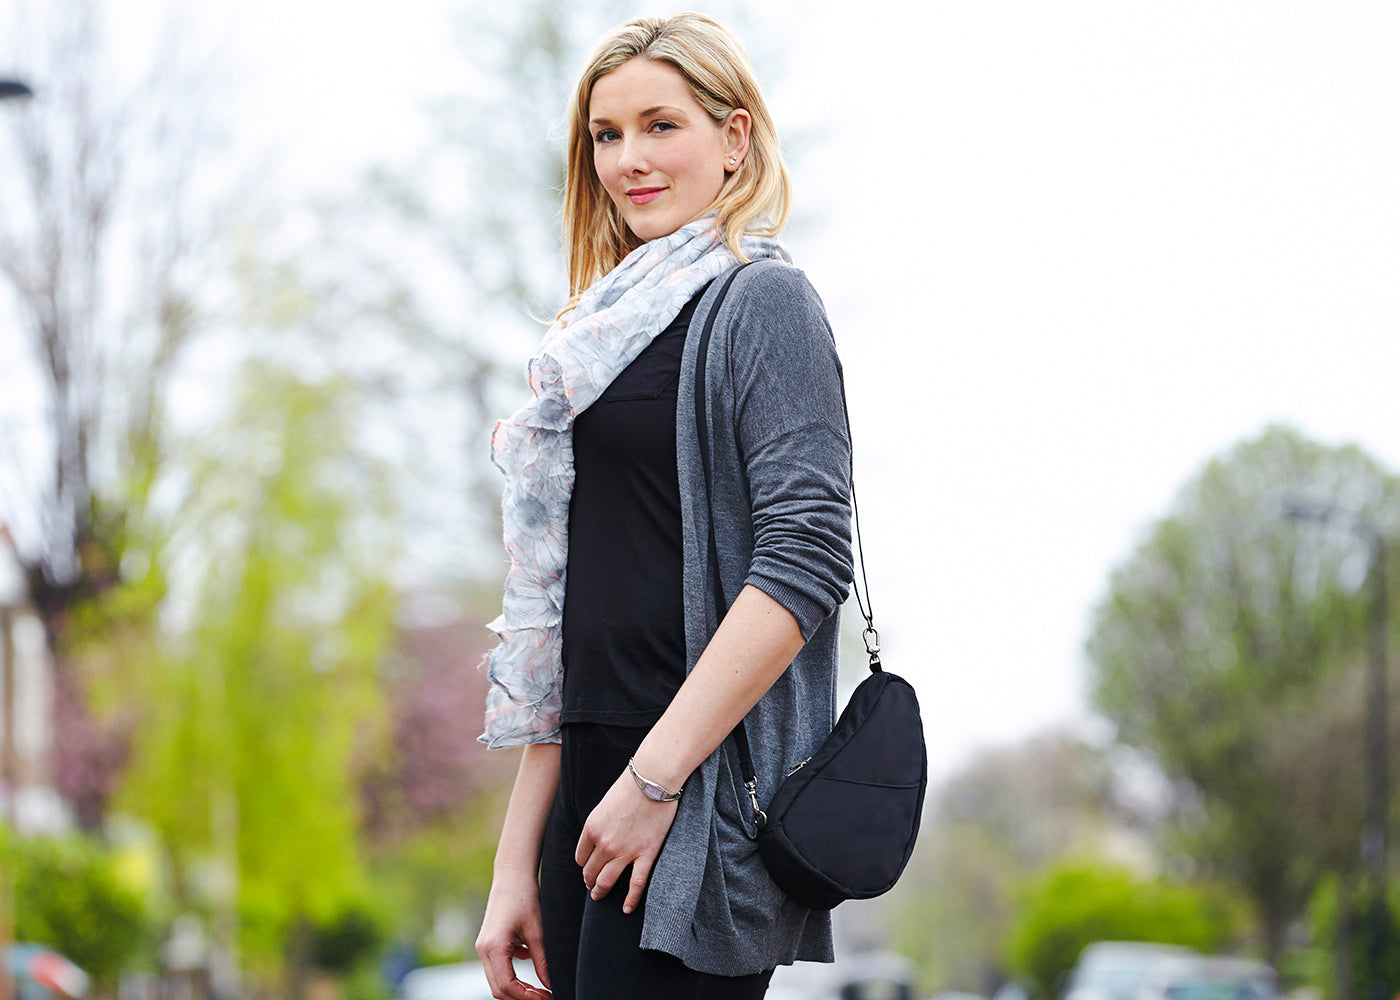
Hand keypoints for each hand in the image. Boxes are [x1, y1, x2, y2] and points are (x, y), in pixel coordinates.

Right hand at [475, 867, 551, 999]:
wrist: (513, 875)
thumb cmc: (525, 898)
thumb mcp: (537, 931)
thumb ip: (542, 961)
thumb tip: (551, 986)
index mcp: (493, 947)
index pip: (506, 985)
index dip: (527, 997)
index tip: (546, 997)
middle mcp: (483, 950)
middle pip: (499, 988)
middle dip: (521, 996)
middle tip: (545, 997)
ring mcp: (484, 947)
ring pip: (498, 980)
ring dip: (518, 987)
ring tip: (542, 989)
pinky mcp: (489, 944)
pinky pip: (500, 967)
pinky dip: (514, 973)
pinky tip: (532, 961)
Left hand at [575, 769, 679, 914]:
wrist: (653, 779)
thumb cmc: (631, 786)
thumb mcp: (605, 804)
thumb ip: (599, 824)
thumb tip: (599, 838)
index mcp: (591, 829)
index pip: (580, 857)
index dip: (584, 864)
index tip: (588, 866)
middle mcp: (605, 843)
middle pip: (590, 871)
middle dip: (589, 880)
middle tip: (591, 886)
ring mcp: (625, 851)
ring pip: (607, 881)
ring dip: (600, 891)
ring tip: (599, 896)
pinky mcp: (646, 854)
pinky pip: (636, 885)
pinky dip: (630, 900)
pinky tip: (625, 909)